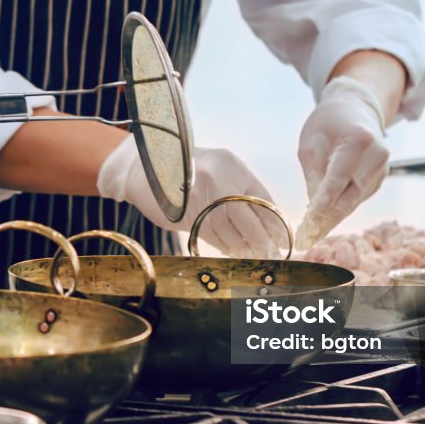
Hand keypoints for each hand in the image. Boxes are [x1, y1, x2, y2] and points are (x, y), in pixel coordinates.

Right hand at [97, 135, 286, 256]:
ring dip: (245, 248)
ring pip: (230, 231)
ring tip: (257, 258)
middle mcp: (217, 179)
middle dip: (262, 240)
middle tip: (273, 255)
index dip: (274, 223)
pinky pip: (213, 237)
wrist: (142, 170)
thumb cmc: (186, 169)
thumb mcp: (218, 168)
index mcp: (230, 165)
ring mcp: (200, 197)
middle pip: (247, 218)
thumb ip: (240, 190)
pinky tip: (236, 253)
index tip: (282, 240)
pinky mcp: (186, 215)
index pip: (261, 199)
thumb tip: (267, 222)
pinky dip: (227, 248)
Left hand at [297, 76, 388, 246]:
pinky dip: (340, 208)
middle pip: (349, 198)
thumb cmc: (328, 123)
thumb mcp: (311, 142)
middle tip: (305, 241)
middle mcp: (377, 156)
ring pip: (353, 202)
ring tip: (309, 234)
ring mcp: (382, 170)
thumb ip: (313, 174)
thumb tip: (314, 209)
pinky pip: (356, 198)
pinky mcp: (379, 179)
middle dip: (326, 221)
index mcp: (358, 141)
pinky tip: (323, 219)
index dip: (323, 206)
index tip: (308, 226)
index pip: (338, 180)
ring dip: (332, 219)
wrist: (355, 109)